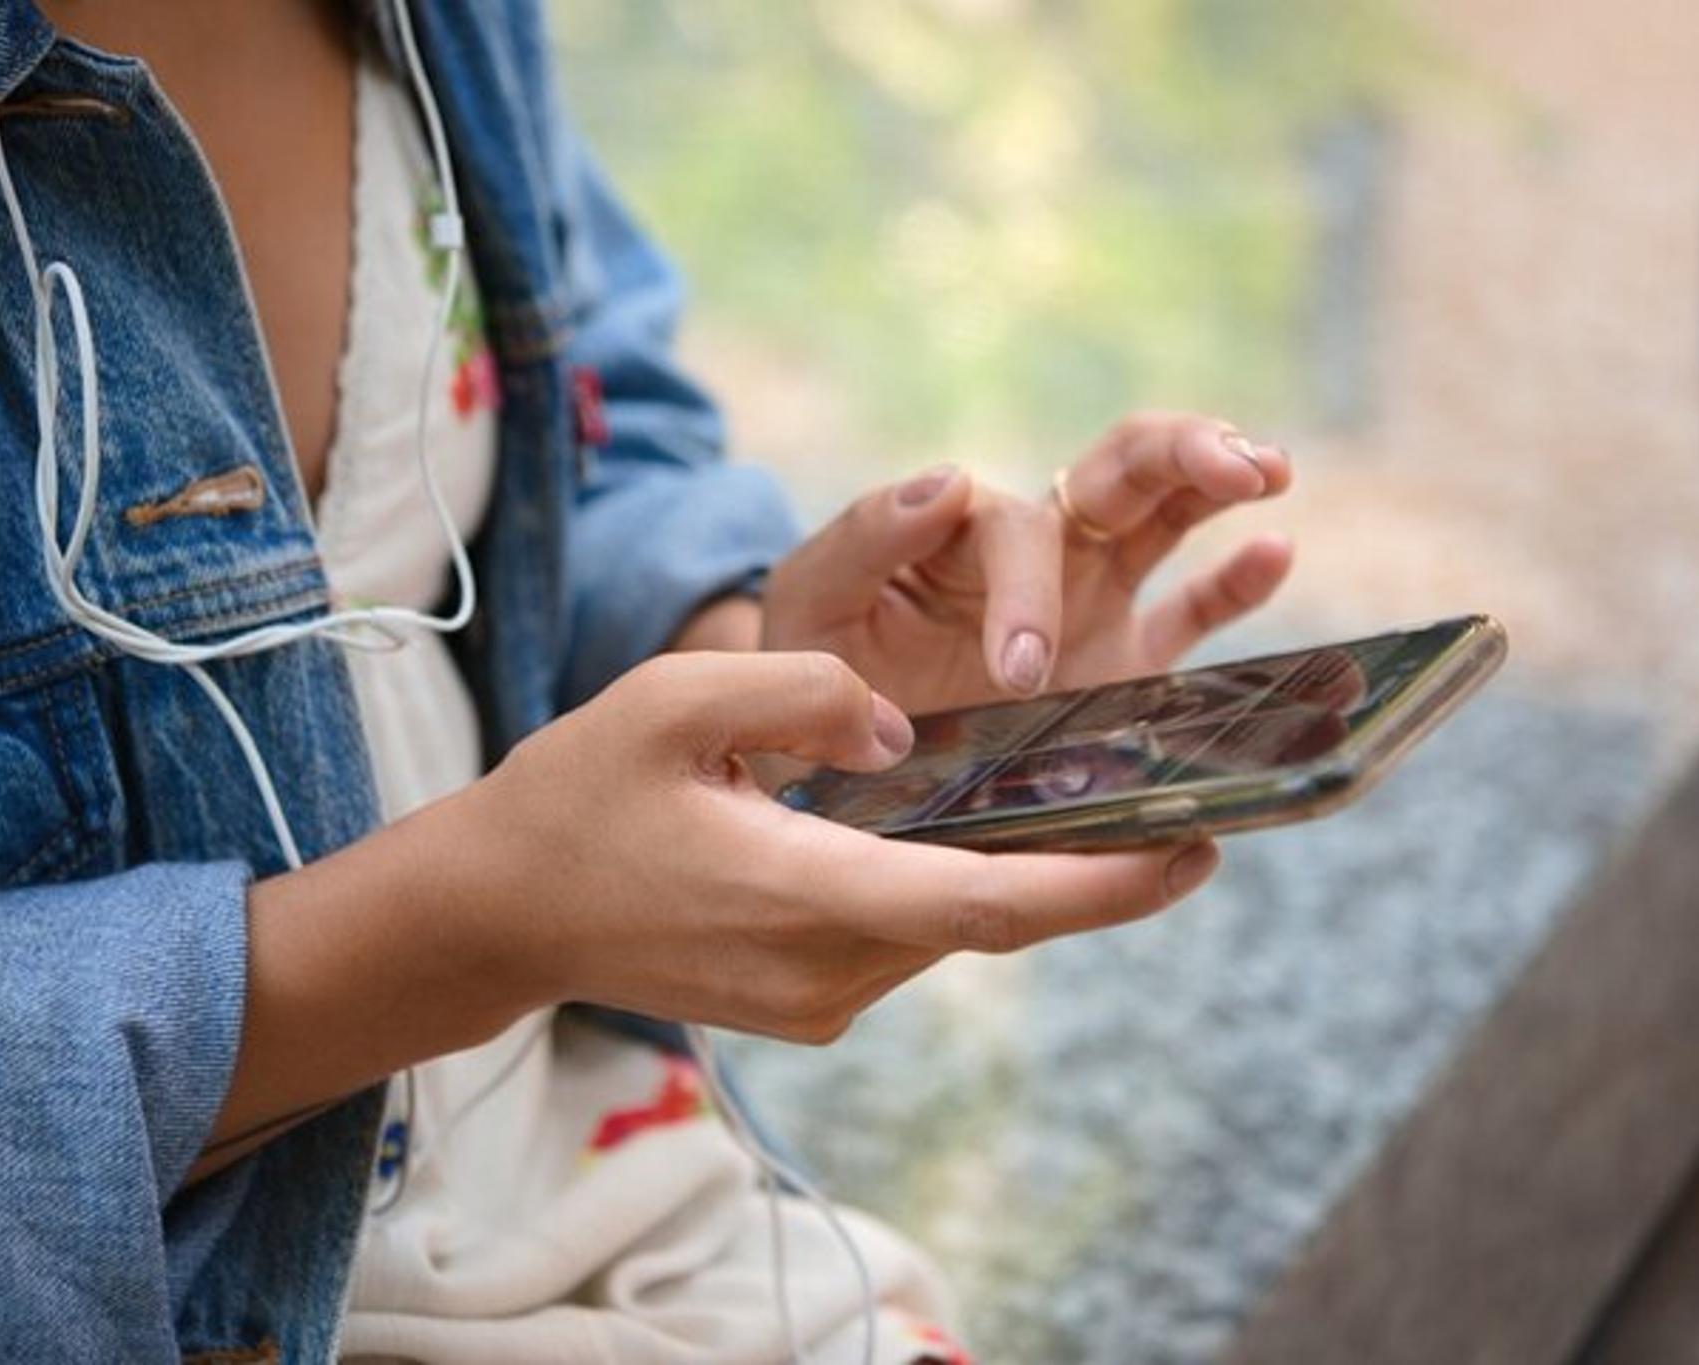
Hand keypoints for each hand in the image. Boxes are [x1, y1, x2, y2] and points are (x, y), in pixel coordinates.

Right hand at [453, 650, 1218, 1042]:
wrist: (500, 912)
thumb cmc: (576, 797)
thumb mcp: (672, 701)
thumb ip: (801, 688)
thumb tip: (902, 722)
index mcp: (801, 896)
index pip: (987, 903)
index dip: (1105, 885)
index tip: (1198, 849)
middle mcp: (825, 971)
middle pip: (991, 919)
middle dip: (1096, 871)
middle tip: (1191, 802)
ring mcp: (816, 1001)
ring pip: (953, 928)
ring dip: (1027, 873)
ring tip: (1104, 796)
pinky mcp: (806, 1001)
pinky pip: (911, 936)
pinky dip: (962, 886)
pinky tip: (988, 828)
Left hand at [760, 413, 1295, 715]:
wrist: (829, 744)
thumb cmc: (818, 660)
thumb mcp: (816, 596)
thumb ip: (867, 536)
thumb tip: (950, 478)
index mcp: (966, 530)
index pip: (1019, 531)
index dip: (1030, 593)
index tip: (1019, 674)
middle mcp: (1039, 551)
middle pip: (1121, 468)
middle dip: (1181, 451)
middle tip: (1236, 461)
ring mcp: (1091, 599)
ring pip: (1169, 515)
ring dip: (1220, 481)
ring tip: (1270, 469)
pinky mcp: (1122, 661)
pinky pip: (1191, 613)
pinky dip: (1236, 581)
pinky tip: (1275, 551)